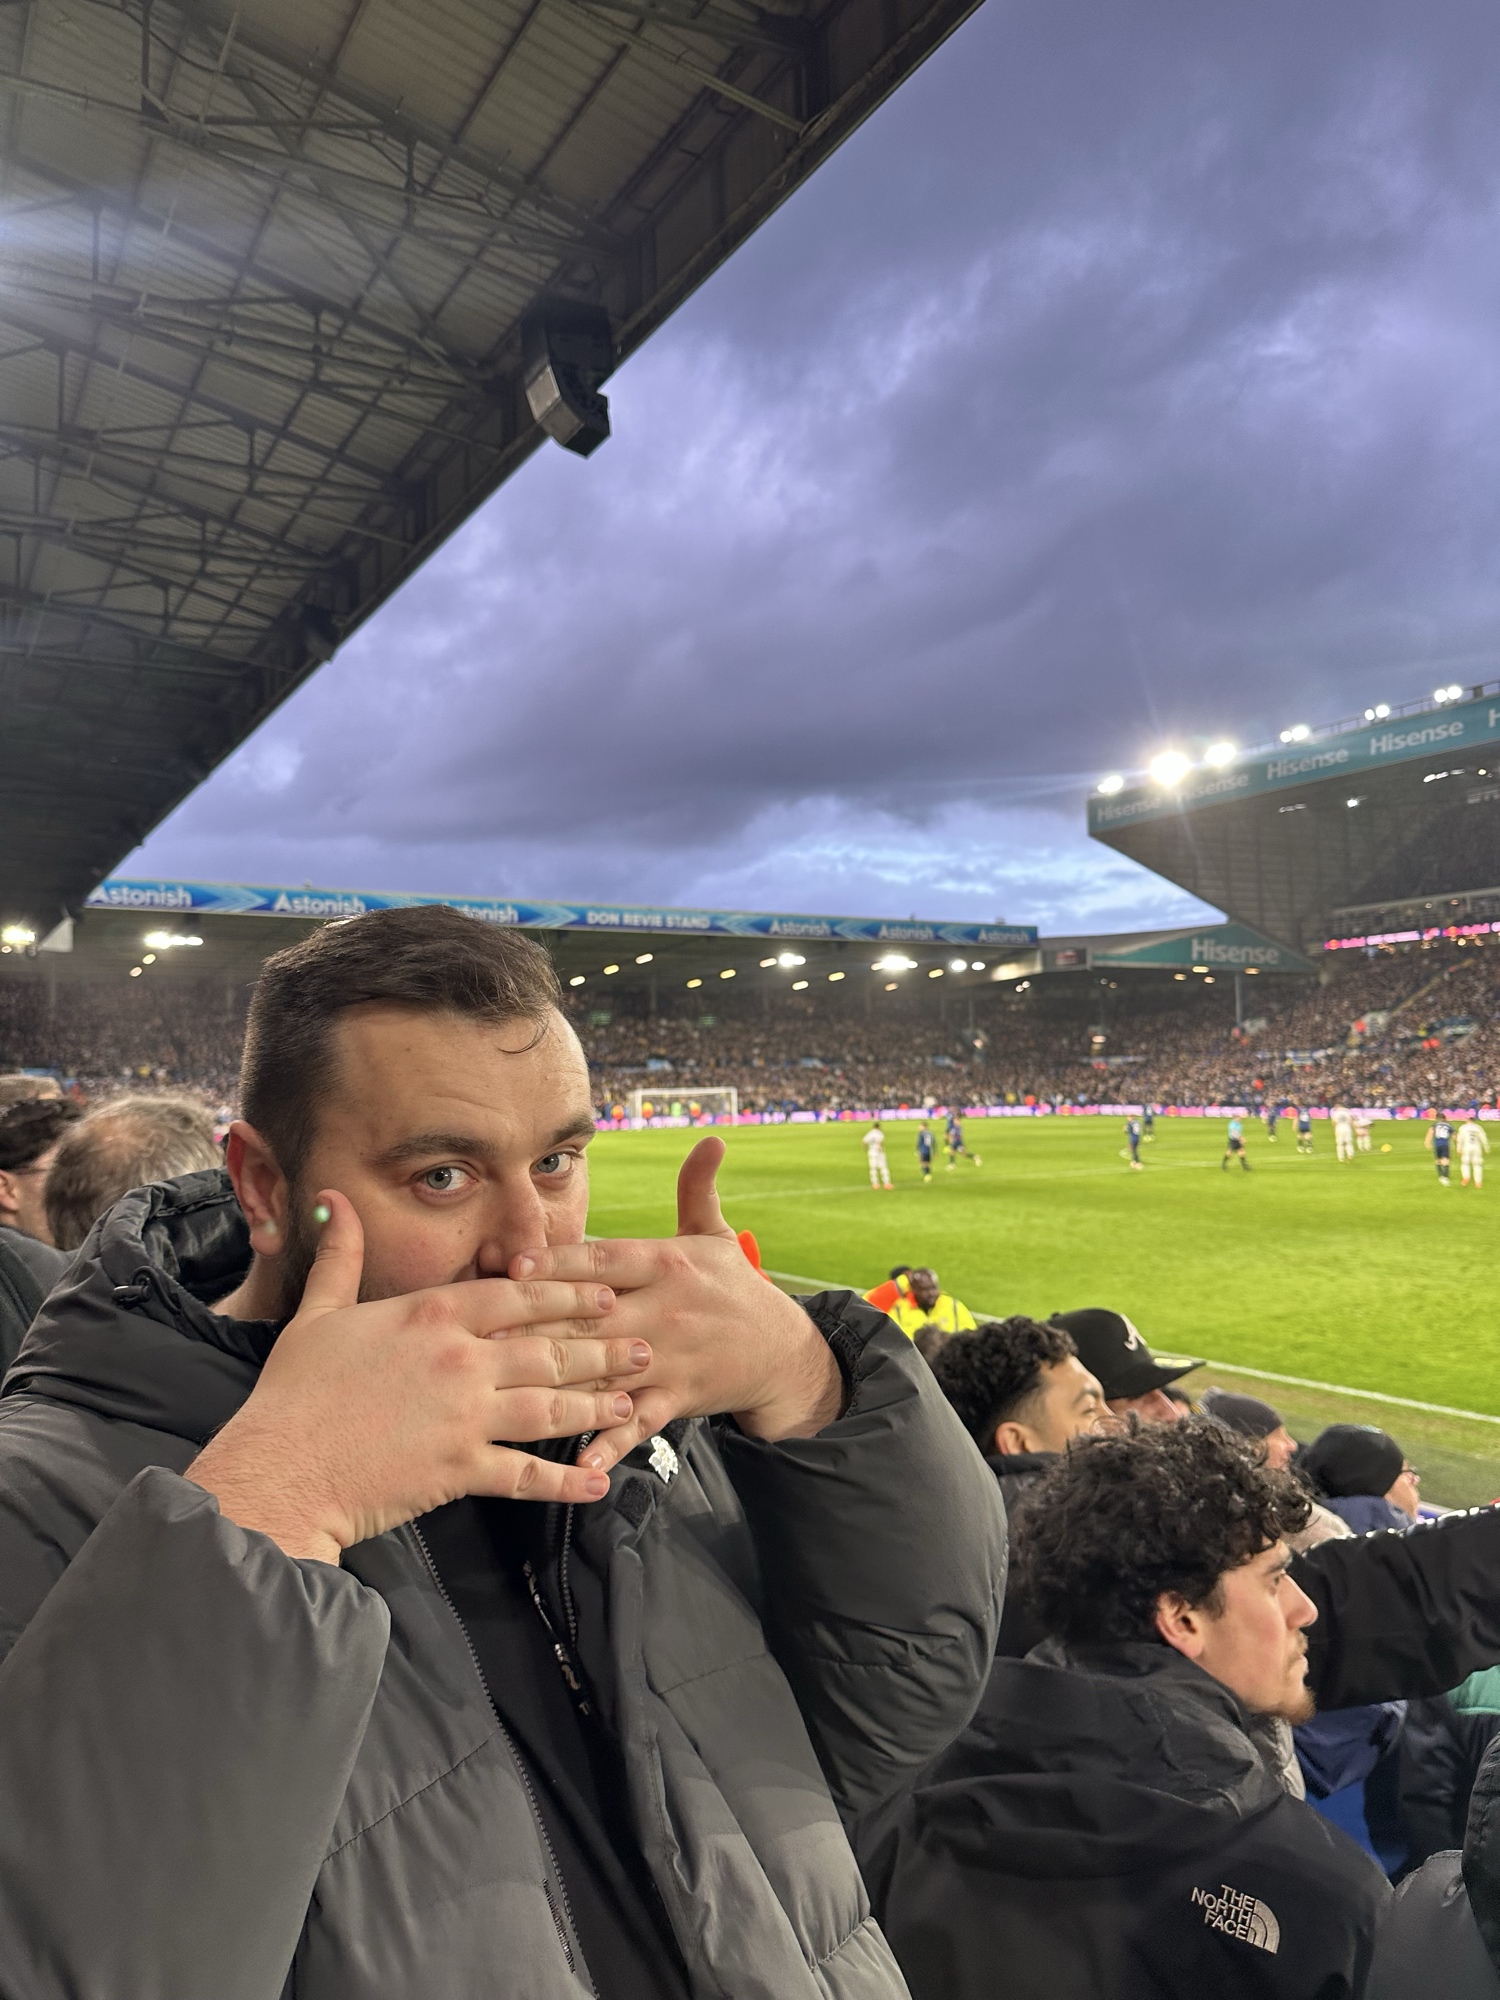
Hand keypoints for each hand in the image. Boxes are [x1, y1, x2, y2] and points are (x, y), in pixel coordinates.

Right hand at [187, 1192, 653, 1562]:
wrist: (277, 1469)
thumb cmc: (293, 1394)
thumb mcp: (315, 1314)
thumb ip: (340, 1258)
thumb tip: (332, 1201)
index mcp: (431, 1316)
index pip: (516, 1295)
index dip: (567, 1290)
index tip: (605, 1289)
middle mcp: (459, 1360)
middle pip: (548, 1347)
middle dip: (602, 1345)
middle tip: (644, 1344)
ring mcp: (464, 1416)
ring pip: (550, 1406)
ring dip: (598, 1404)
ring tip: (633, 1401)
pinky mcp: (459, 1471)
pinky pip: (526, 1475)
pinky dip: (566, 1480)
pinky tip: (597, 1482)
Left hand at [511, 1138, 843, 1465]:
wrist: (781, 1352)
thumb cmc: (734, 1288)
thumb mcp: (717, 1235)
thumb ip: (699, 1188)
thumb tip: (712, 1139)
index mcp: (666, 1264)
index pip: (605, 1259)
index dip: (560, 1261)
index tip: (515, 1264)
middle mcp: (664, 1309)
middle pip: (592, 1315)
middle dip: (537, 1322)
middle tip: (481, 1330)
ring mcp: (669, 1357)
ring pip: (604, 1368)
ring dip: (556, 1381)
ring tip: (505, 1390)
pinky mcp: (675, 1398)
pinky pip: (636, 1422)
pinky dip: (608, 1441)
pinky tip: (575, 1460)